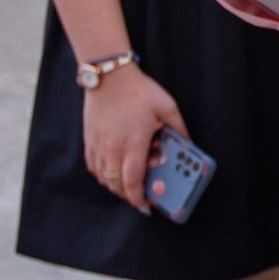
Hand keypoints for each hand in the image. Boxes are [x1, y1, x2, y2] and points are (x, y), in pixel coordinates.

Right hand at [82, 63, 185, 211]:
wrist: (109, 76)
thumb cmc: (139, 91)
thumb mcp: (168, 108)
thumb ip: (180, 130)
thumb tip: (188, 146)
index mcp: (133, 144)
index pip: (133, 182)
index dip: (138, 198)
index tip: (146, 204)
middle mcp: (112, 148)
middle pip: (116, 185)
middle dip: (128, 196)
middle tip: (140, 196)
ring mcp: (98, 145)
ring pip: (103, 178)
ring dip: (115, 186)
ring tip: (128, 185)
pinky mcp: (89, 139)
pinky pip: (93, 166)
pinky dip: (102, 174)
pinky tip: (112, 171)